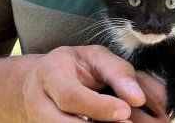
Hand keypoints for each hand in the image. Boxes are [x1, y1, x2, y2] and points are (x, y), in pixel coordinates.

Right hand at [22, 45, 146, 121]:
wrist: (40, 79)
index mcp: (50, 74)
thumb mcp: (96, 57)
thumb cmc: (74, 66)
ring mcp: (37, 121)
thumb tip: (137, 98)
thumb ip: (118, 73)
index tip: (125, 111)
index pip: (70, 95)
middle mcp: (37, 101)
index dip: (99, 107)